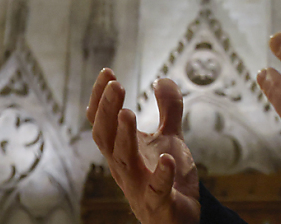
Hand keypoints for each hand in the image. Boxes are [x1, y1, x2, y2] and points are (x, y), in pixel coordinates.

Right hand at [88, 69, 199, 223]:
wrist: (179, 218)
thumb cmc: (167, 177)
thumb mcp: (169, 138)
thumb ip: (168, 109)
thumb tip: (162, 78)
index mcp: (122, 151)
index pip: (103, 122)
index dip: (101, 99)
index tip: (108, 72)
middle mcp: (124, 168)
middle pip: (107, 138)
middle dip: (108, 111)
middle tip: (116, 84)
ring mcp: (140, 187)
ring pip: (125, 162)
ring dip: (125, 137)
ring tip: (128, 113)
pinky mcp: (160, 204)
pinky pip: (157, 191)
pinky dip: (160, 175)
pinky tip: (167, 158)